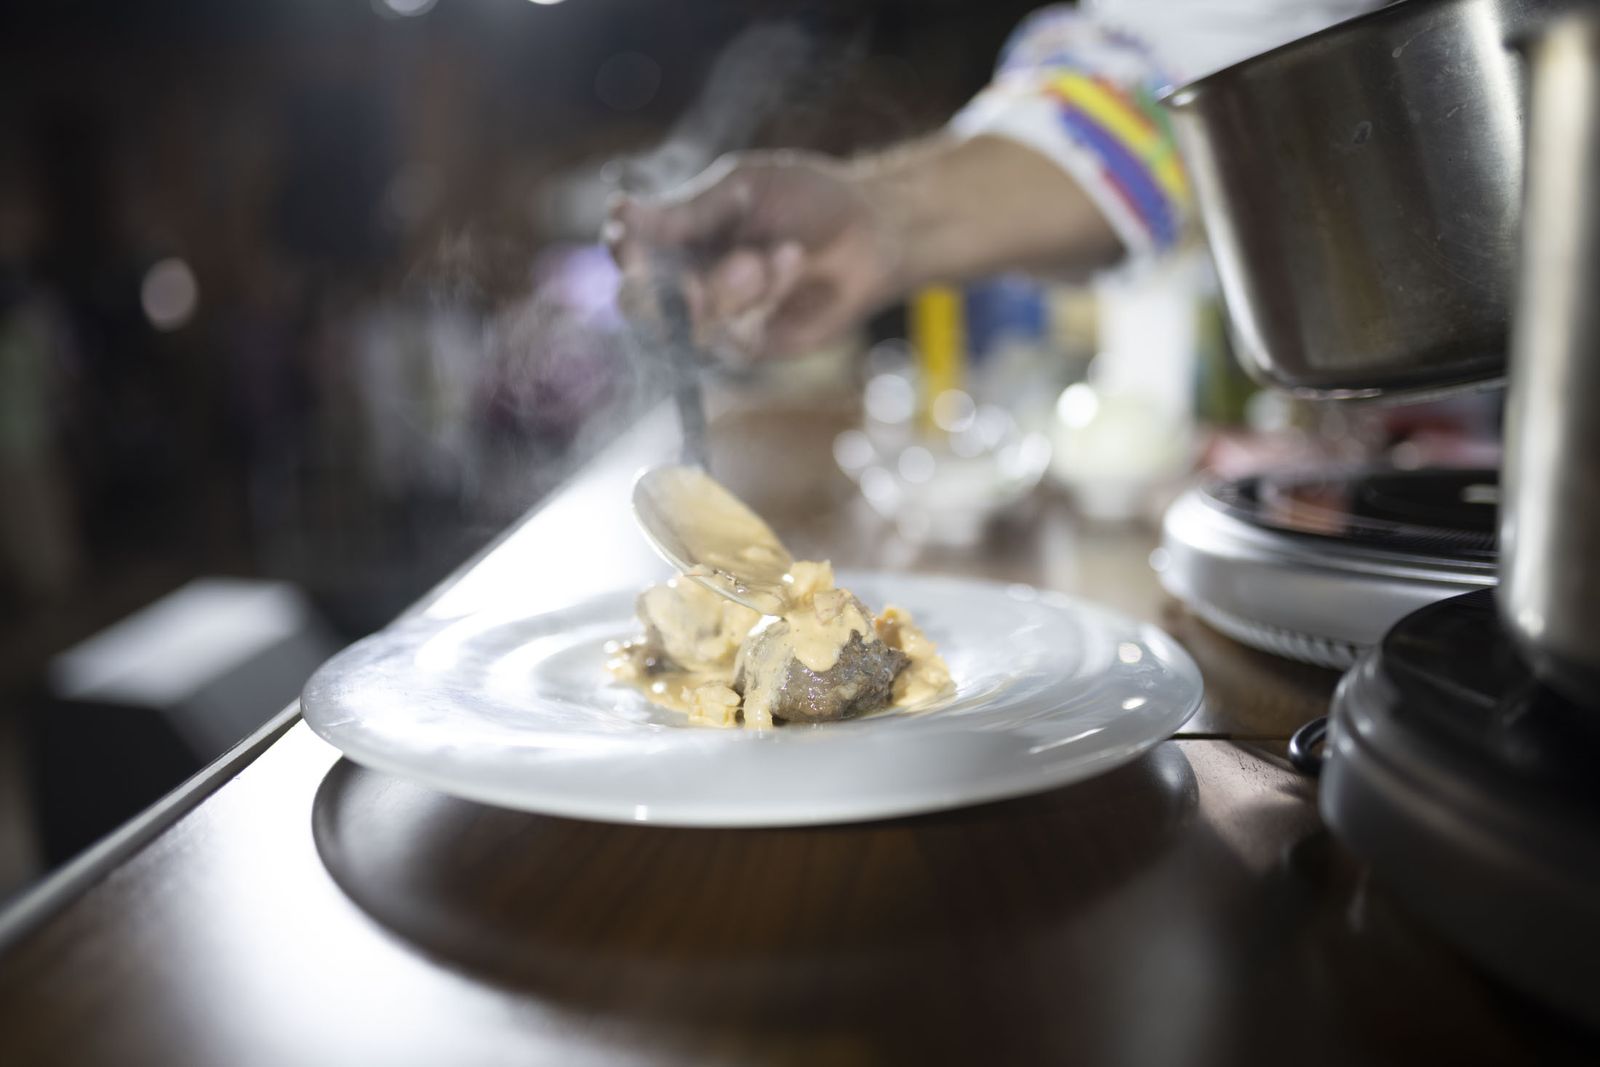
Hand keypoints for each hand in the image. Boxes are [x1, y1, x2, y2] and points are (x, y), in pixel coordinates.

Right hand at [607, 151, 899, 359]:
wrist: (873, 233)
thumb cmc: (807, 200)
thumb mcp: (744, 188)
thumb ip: (686, 211)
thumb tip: (618, 213)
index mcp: (673, 236)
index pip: (626, 252)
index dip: (625, 250)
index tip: (629, 239)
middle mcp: (683, 280)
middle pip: (639, 305)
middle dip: (666, 291)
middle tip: (696, 277)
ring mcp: (714, 318)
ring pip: (692, 319)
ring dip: (734, 284)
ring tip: (783, 249)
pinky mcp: (747, 347)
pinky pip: (734, 336)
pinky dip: (766, 292)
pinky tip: (793, 261)